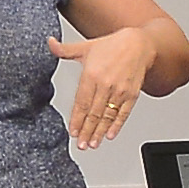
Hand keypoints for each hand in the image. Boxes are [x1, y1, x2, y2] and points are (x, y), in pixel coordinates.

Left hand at [52, 24, 161, 151]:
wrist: (138, 43)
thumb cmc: (112, 46)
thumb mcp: (85, 47)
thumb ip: (65, 50)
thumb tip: (49, 43)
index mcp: (92, 74)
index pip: (81, 103)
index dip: (77, 120)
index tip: (73, 132)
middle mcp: (106, 84)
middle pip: (93, 113)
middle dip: (86, 131)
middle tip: (81, 144)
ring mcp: (119, 91)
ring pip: (107, 116)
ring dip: (99, 132)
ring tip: (93, 144)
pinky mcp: (132, 95)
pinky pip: (123, 113)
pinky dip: (116, 126)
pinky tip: (110, 135)